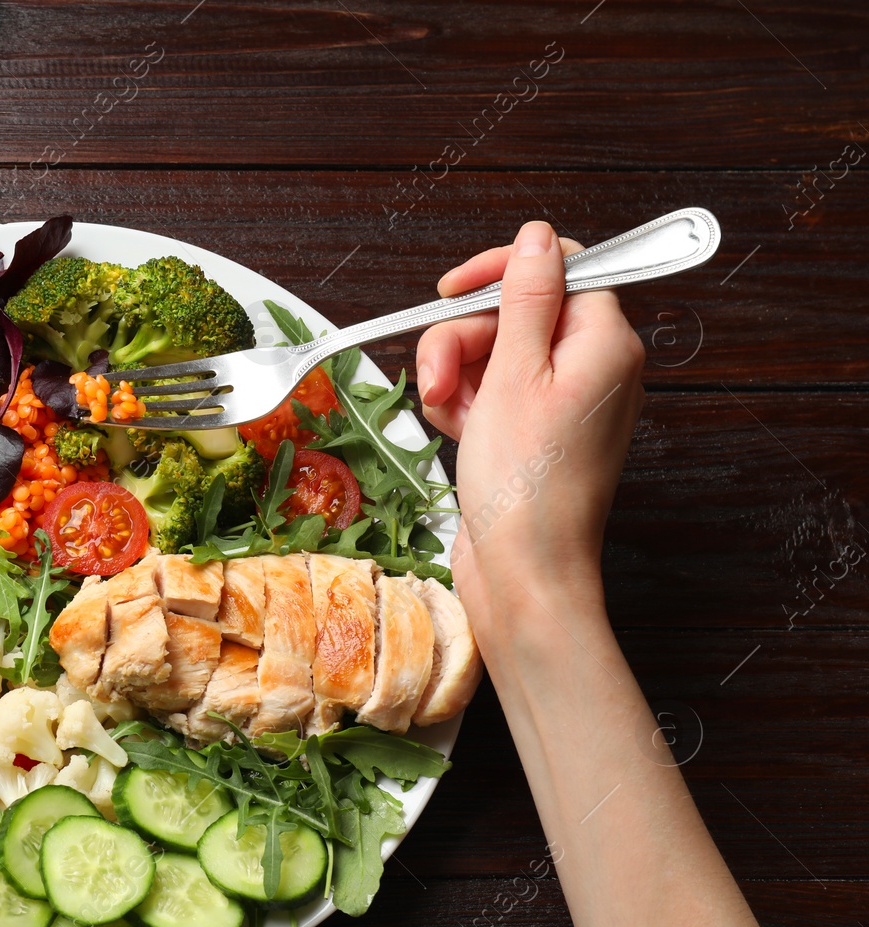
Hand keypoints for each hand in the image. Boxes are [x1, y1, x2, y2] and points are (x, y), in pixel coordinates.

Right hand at [415, 221, 644, 616]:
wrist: (524, 573)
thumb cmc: (525, 485)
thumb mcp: (514, 373)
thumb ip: (526, 297)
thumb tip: (537, 239)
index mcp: (605, 343)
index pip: (557, 268)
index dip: (499, 273)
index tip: (451, 291)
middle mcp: (593, 368)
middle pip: (515, 313)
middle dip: (463, 338)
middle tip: (435, 376)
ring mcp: (564, 403)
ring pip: (495, 354)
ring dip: (456, 375)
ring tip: (446, 414)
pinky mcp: (537, 434)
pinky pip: (493, 394)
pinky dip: (465, 405)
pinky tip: (454, 432)